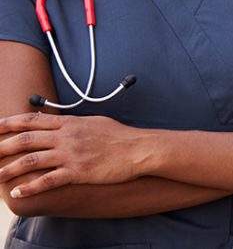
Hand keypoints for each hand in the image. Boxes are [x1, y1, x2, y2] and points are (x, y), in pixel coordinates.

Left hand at [0, 112, 144, 196]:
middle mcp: (66, 137)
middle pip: (26, 140)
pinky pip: (48, 180)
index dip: (10, 123)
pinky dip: (30, 187)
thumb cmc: (120, 136)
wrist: (139, 149)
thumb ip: (73, 122)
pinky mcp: (78, 172)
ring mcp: (71, 154)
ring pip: (32, 160)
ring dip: (9, 169)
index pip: (32, 120)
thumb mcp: (94, 121)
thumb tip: (60, 121)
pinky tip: (17, 192)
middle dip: (2, 146)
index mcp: (69, 123)